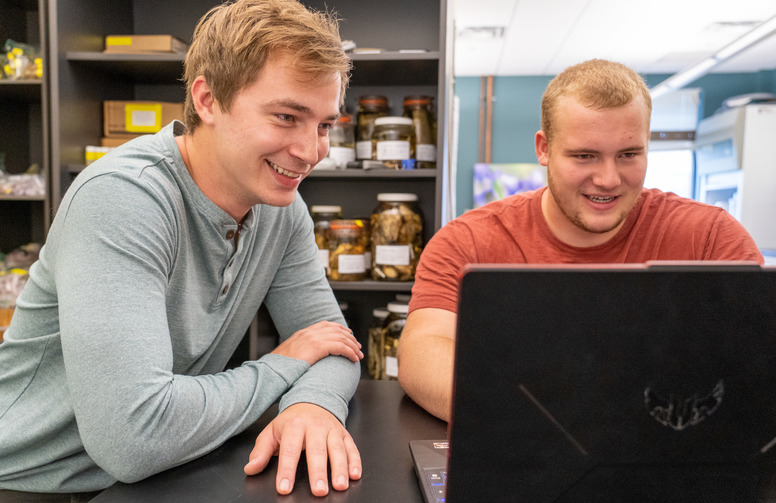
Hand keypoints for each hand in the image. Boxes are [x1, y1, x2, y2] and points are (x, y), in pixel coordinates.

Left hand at [243, 403, 361, 495]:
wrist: (312, 401)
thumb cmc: (291, 422)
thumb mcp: (271, 432)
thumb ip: (261, 451)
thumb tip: (251, 468)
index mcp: (294, 426)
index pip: (290, 450)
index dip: (286, 470)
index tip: (284, 488)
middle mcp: (315, 426)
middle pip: (317, 450)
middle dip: (318, 472)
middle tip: (319, 491)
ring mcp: (332, 429)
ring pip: (337, 449)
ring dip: (340, 468)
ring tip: (340, 485)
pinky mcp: (345, 434)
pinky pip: (352, 447)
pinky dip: (355, 461)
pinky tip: (355, 474)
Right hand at [271, 321, 362, 365]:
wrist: (272, 370)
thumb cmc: (278, 368)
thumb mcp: (289, 355)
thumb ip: (299, 352)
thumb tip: (305, 359)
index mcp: (303, 333)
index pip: (326, 325)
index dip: (339, 328)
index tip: (348, 334)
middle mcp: (309, 333)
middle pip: (337, 330)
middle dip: (350, 338)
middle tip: (357, 346)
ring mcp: (313, 338)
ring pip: (341, 338)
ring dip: (353, 347)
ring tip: (358, 355)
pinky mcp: (318, 347)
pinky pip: (341, 347)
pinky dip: (350, 352)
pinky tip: (354, 358)